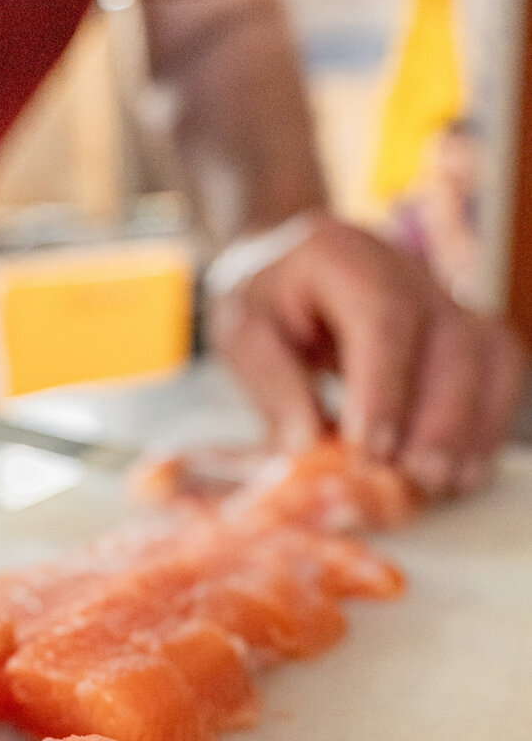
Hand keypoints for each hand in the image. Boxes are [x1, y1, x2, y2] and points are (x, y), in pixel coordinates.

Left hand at [210, 213, 526, 494]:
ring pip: (487, 356)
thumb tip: (305, 445)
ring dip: (469, 428)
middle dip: (437, 419)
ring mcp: (444, 300)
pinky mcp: (461, 332)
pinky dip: (485, 426)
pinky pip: (498, 374)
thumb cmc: (267, 299)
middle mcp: (408, 271)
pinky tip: (460, 472)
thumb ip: (272, 382)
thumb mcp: (243, 329)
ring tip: (437, 483)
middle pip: (451, 339)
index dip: (384, 386)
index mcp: (344, 257)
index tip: (369, 448)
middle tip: (410, 477)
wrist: (292, 263)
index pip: (384, 315)